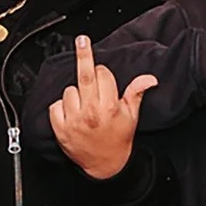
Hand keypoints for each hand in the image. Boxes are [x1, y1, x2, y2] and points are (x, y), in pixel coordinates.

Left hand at [46, 35, 156, 179]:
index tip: (102, 76)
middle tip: (81, 40)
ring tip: (84, 106)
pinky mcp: (60, 129)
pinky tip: (71, 114)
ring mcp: (74, 121)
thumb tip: (150, 78)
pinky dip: (60, 107)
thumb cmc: (119, 139)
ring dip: (75, 93)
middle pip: (84, 75)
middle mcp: (91, 112)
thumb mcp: (132, 116)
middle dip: (83, 54)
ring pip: (69, 90)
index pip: (102, 75)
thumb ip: (136, 93)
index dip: (103, 74)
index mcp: (109, 107)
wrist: (105, 166)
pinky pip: (55, 106)